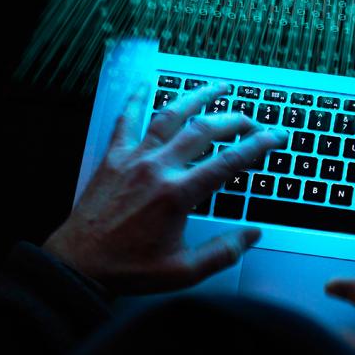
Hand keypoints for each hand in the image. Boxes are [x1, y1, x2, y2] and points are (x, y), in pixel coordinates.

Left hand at [43, 82, 286, 293]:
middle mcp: (157, 169)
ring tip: (217, 86)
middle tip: (252, 120)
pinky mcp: (113, 158)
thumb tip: (252, 235)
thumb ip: (222, 252)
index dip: (257, 147)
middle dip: (234, 120)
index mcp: (177, 195)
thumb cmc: (129, 268)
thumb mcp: (184, 271)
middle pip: (204, 130)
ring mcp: (133, 159)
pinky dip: (135, 98)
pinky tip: (145, 82)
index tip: (275, 137)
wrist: (79, 264)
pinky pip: (126, 120)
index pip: (228, 163)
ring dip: (197, 97)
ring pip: (170, 116)